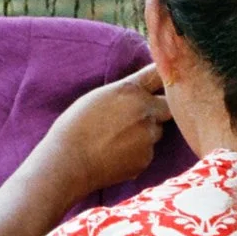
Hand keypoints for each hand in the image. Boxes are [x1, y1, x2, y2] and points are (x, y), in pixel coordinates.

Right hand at [28, 65, 171, 204]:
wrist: (69, 161)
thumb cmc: (75, 127)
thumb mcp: (99, 97)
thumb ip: (126, 93)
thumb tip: (142, 92)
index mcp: (130, 90)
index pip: (158, 74)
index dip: (163, 77)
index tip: (163, 80)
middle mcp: (145, 110)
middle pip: (168, 107)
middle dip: (159, 111)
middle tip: (137, 118)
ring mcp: (148, 136)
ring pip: (157, 132)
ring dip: (146, 133)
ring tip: (118, 139)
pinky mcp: (146, 158)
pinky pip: (147, 152)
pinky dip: (137, 154)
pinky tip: (115, 154)